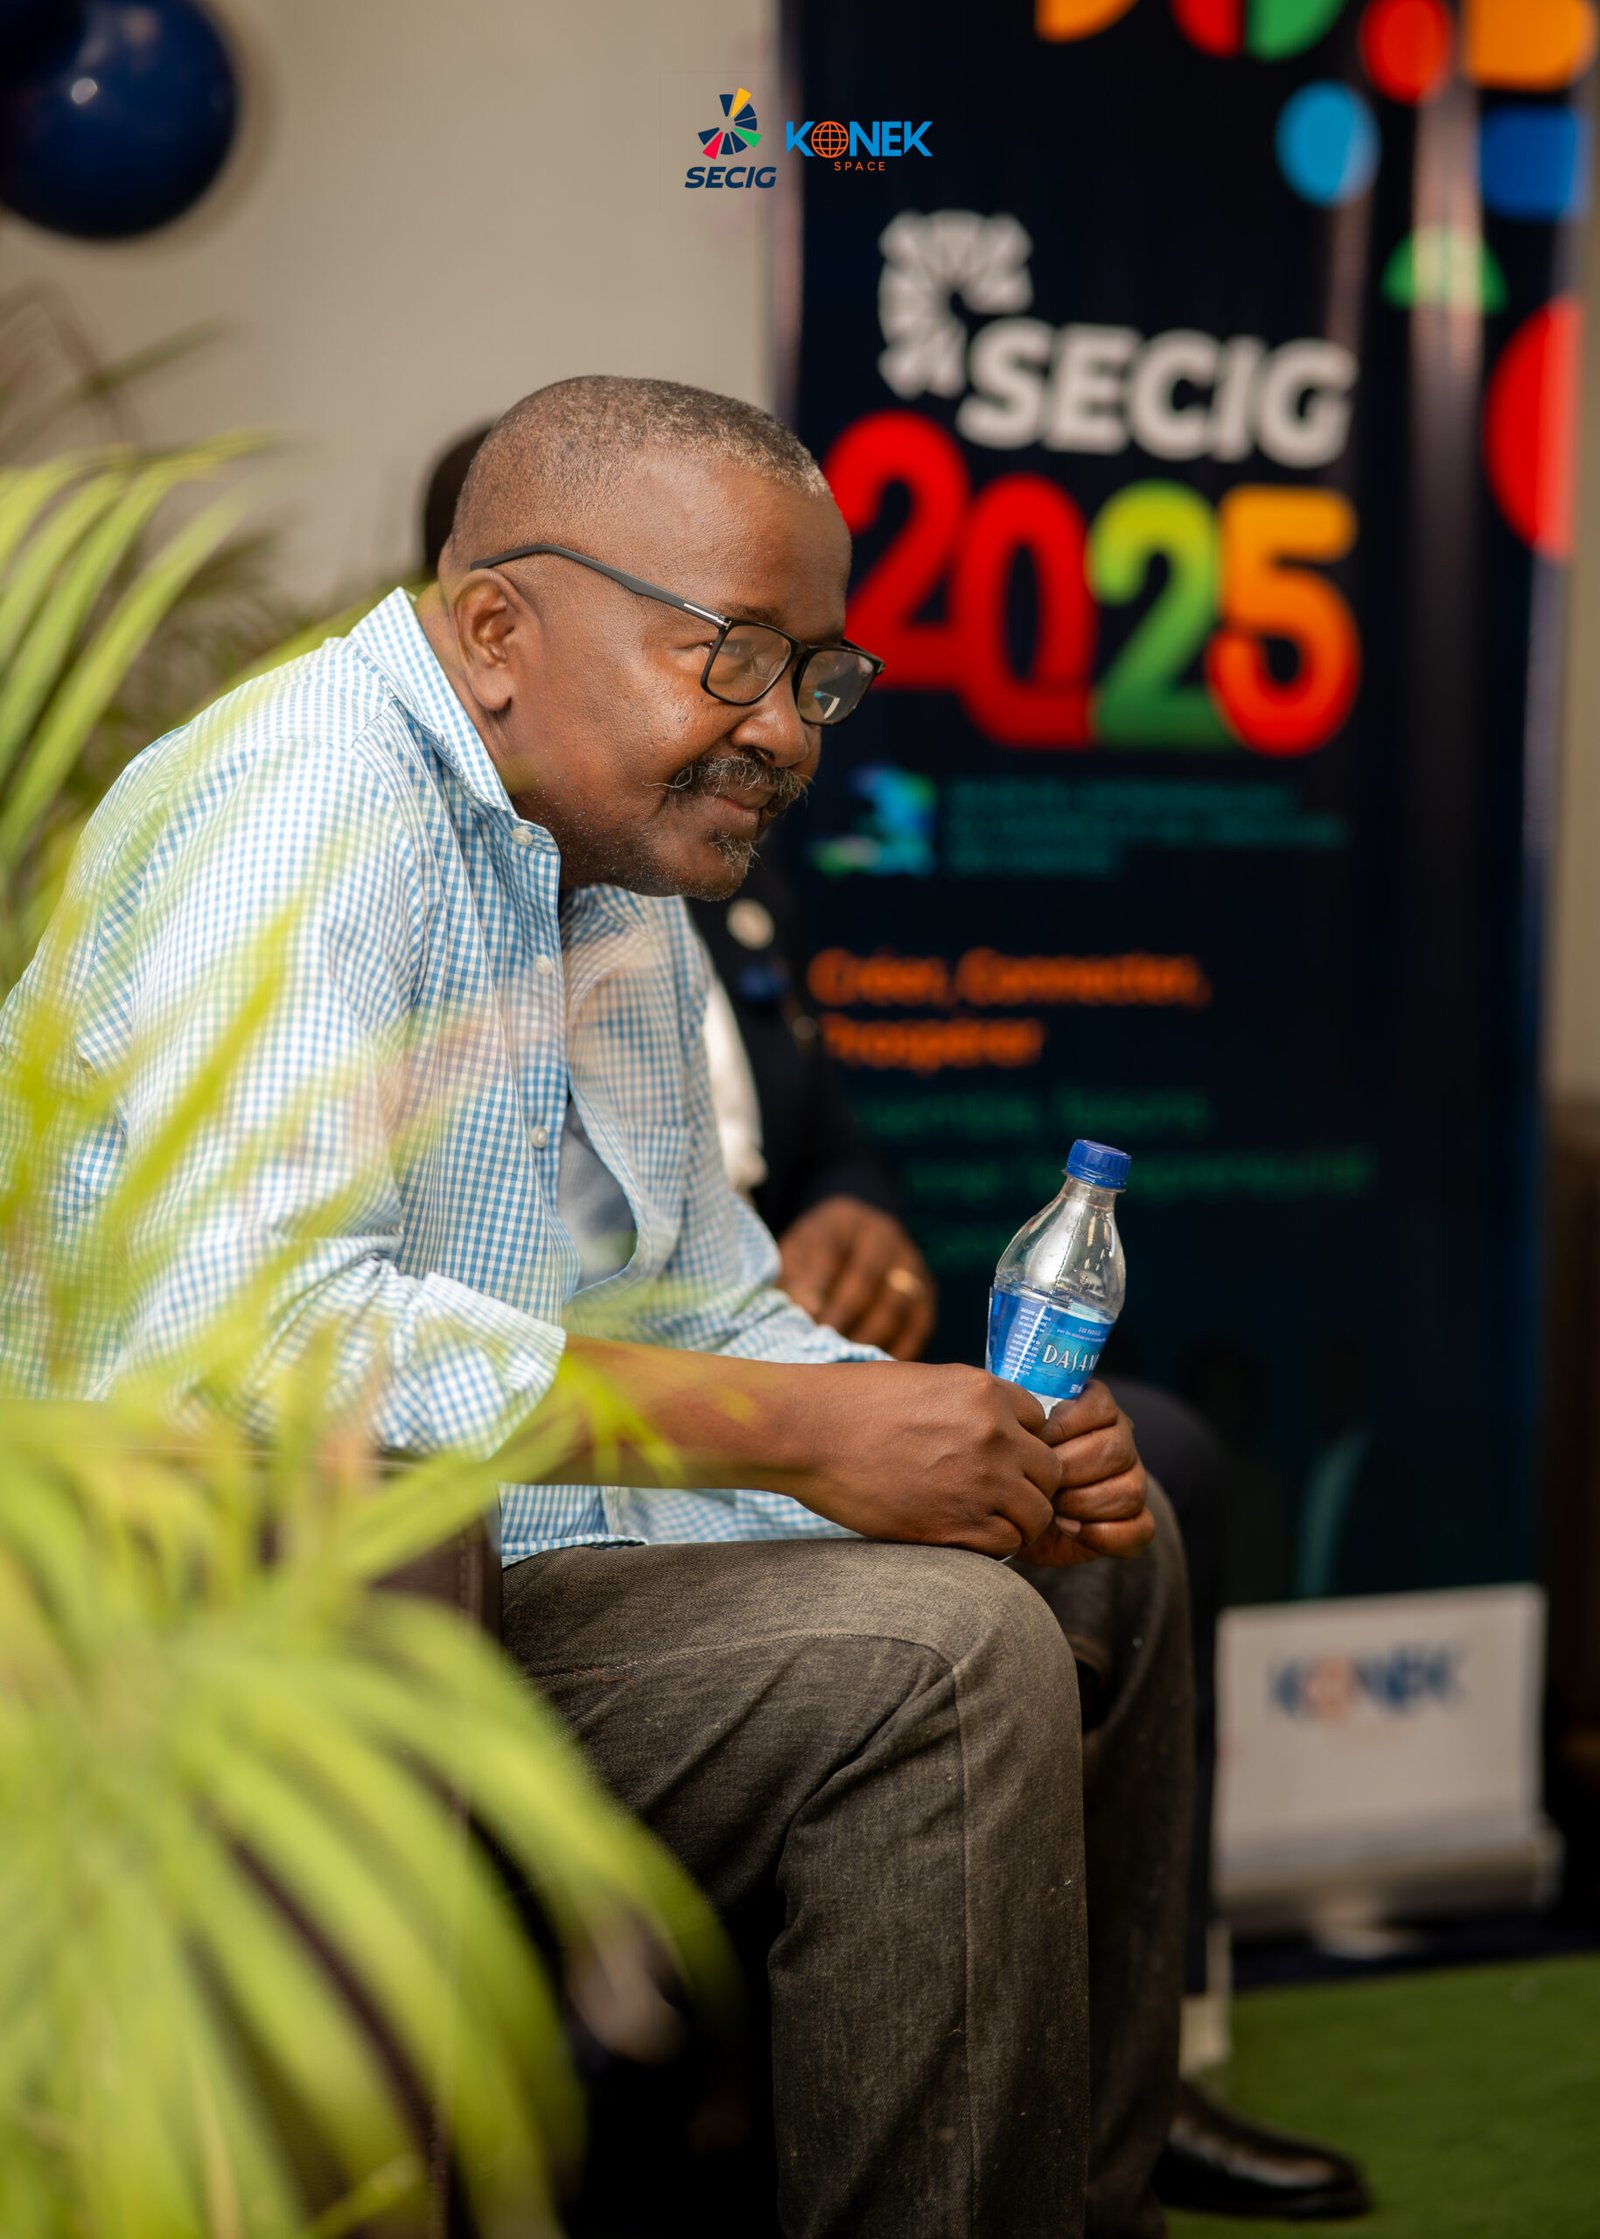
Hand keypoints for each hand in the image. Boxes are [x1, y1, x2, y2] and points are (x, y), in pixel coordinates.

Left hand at [777, 1196, 936, 1358]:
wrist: (844, 1244)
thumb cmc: (811, 1256)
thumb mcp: (795, 1256)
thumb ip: (799, 1279)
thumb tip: (811, 1310)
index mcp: (847, 1221)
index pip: (835, 1254)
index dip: (823, 1292)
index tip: (810, 1324)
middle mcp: (886, 1237)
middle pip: (871, 1281)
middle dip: (847, 1319)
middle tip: (826, 1349)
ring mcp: (911, 1264)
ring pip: (898, 1305)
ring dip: (872, 1338)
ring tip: (848, 1364)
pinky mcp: (926, 1292)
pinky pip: (919, 1325)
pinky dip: (900, 1349)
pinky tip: (877, 1369)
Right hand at [797, 1361, 1062, 1557]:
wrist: (810, 1433)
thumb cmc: (855, 1404)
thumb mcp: (926, 1383)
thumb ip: (971, 1406)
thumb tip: (998, 1429)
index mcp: (986, 1393)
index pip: (1041, 1422)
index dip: (1024, 1442)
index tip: (1004, 1456)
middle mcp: (995, 1435)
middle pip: (1051, 1471)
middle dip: (1032, 1484)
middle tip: (1004, 1495)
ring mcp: (980, 1482)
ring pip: (1037, 1513)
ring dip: (1019, 1520)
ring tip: (989, 1521)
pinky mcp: (956, 1525)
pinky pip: (1005, 1544)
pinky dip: (994, 1545)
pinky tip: (968, 1536)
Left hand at [1015, 1379, 1152, 1568]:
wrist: (1018, 1515)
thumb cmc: (1014, 1469)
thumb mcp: (1012, 1440)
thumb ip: (1022, 1424)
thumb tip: (1023, 1425)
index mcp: (1096, 1413)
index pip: (1102, 1406)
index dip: (1066, 1425)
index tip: (1037, 1441)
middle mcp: (1121, 1443)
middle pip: (1116, 1451)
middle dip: (1070, 1469)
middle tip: (1040, 1481)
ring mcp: (1133, 1482)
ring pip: (1130, 1490)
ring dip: (1084, 1503)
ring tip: (1051, 1507)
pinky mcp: (1136, 1522)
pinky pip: (1140, 1528)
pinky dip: (1103, 1534)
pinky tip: (1069, 1529)